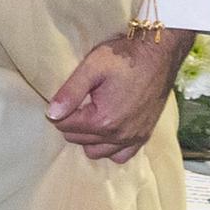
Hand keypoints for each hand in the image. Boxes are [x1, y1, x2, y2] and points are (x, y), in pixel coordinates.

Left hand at [47, 22, 192, 161]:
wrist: (158, 54)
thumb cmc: (123, 57)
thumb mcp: (91, 68)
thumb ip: (70, 93)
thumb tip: (51, 114)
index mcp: (103, 119)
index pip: (64, 126)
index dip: (59, 111)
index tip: (66, 97)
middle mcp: (119, 134)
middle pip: (78, 139)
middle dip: (72, 123)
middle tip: (78, 103)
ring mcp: (133, 137)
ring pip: (96, 151)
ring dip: (88, 137)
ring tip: (90, 115)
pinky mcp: (144, 135)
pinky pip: (121, 155)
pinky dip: (110, 147)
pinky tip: (107, 130)